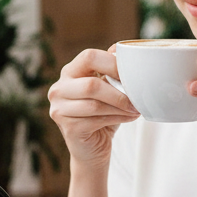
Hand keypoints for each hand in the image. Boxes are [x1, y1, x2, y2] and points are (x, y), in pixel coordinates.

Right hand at [48, 48, 139, 169]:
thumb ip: (110, 70)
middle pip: (91, 85)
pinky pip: (97, 120)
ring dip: (120, 107)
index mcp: (69, 72)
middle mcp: (59, 89)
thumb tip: (121, 48)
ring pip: (95, 104)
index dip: (112, 63)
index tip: (132, 72)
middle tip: (137, 98)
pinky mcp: (68, 128)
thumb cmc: (102, 115)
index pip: (89, 57)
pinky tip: (129, 118)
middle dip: (119, 93)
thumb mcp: (108, 88)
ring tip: (135, 109)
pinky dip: (117, 118)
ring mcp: (59, 109)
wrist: (92, 149)